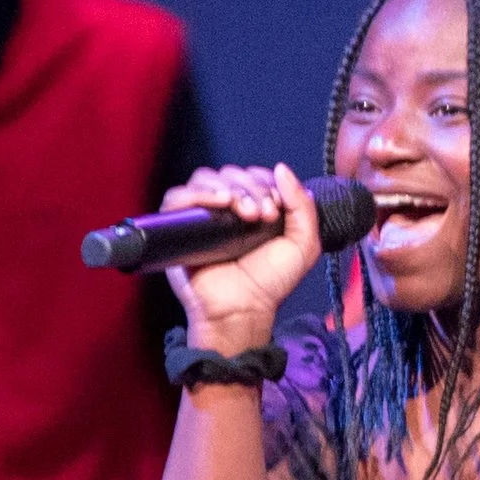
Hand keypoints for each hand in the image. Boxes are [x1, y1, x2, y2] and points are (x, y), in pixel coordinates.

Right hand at [165, 162, 320, 351]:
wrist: (243, 310)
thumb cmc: (269, 284)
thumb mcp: (303, 244)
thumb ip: (303, 205)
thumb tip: (280, 169)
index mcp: (252, 209)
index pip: (253, 175)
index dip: (265, 182)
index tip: (275, 209)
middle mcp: (226, 211)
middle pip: (230, 173)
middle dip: (250, 187)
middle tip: (261, 215)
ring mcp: (201, 218)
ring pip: (204, 178)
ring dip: (227, 187)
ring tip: (243, 212)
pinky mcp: (178, 229)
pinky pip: (177, 197)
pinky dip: (197, 193)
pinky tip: (220, 204)